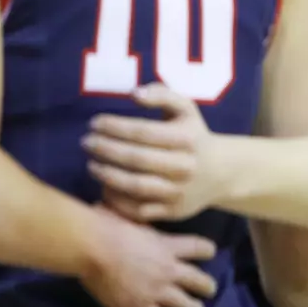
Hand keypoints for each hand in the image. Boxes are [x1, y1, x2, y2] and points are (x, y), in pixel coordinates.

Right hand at [78, 208, 219, 306]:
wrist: (92, 247)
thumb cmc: (107, 225)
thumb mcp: (135, 219)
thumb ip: (144, 225)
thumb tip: (137, 211)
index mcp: (168, 246)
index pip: (200, 248)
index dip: (207, 251)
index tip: (209, 253)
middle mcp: (169, 270)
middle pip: (201, 282)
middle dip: (208, 287)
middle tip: (209, 290)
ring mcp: (157, 292)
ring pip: (188, 306)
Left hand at [82, 83, 221, 222]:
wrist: (221, 173)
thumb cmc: (193, 136)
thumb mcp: (186, 109)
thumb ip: (162, 94)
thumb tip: (134, 94)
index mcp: (187, 139)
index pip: (143, 132)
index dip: (114, 127)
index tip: (94, 123)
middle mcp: (184, 166)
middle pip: (136, 158)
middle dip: (105, 149)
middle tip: (86, 142)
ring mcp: (179, 192)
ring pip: (135, 186)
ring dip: (107, 175)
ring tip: (91, 166)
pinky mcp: (173, 212)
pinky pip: (138, 210)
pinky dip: (117, 200)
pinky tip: (104, 188)